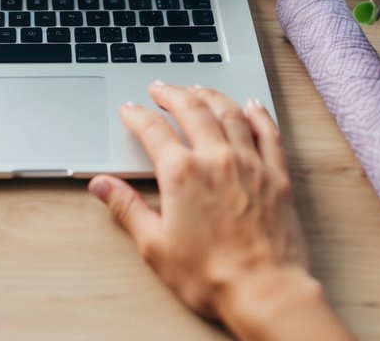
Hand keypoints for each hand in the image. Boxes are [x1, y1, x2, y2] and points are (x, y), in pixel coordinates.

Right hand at [89, 84, 349, 340]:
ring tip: (199, 88)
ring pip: (229, 113)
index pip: (153, 130)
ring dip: (211, 95)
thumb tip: (103, 186)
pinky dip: (259, 115)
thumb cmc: (211, 275)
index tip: (129, 110)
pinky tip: (252, 106)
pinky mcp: (276, 176)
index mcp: (182, 173)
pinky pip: (268, 133)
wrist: (265, 291)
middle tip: (160, 88)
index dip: (137, 116)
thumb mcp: (155, 245)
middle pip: (192, 110)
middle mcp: (216, 158)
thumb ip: (128, 208)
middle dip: (172, 94)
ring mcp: (250, 163)